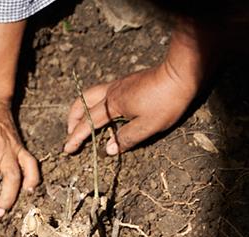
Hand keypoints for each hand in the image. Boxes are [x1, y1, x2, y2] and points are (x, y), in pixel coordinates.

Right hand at [64, 63, 198, 155]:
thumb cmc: (167, 101)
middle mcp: (111, 92)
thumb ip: (127, 139)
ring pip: (90, 95)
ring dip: (80, 109)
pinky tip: (100, 111)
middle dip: (72, 120)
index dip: (76, 137)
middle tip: (70, 134)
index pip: (89, 123)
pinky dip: (92, 103)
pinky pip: (101, 92)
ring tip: (79, 122)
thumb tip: (108, 150)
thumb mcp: (148, 126)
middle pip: (82, 104)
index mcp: (113, 104)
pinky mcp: (126, 82)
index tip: (67, 148)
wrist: (181, 74)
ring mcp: (118, 85)